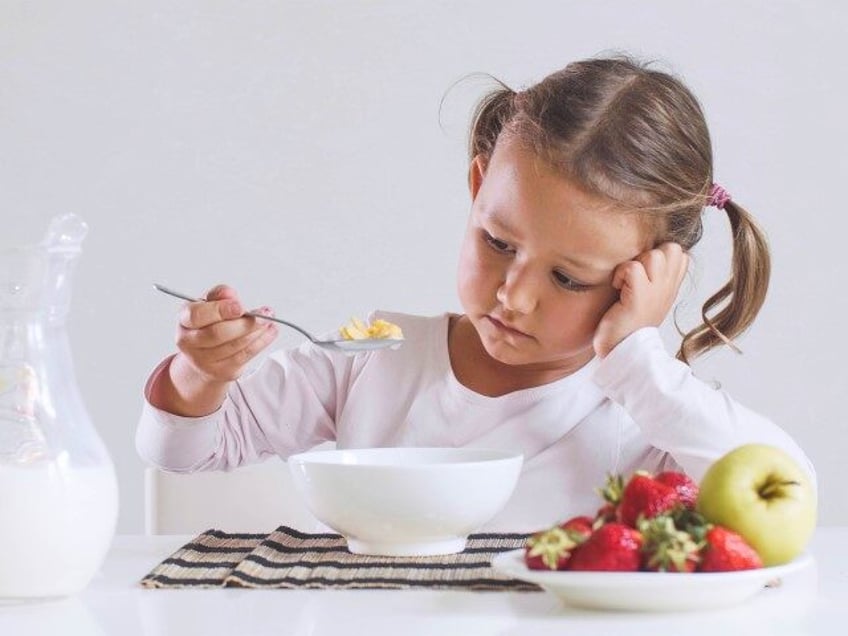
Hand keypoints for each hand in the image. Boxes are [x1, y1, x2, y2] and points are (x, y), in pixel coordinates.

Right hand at [174, 284, 278, 383]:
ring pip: (234, 346)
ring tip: (269, 320)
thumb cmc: (207, 325)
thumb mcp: (209, 304)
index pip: (198, 315)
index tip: (240, 306)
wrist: (202, 357)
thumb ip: (219, 296)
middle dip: (245, 323)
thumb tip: (229, 294)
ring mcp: (204, 360)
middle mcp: (190, 342)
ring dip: (256, 332)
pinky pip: (244, 356)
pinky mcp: (221, 371)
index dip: (220, 310)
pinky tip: (269, 332)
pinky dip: (261, 342)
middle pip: (219, 333)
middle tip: (265, 313)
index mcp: (185, 320)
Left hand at [593, 243, 687, 357]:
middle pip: (671, 248)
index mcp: (671, 287)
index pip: (678, 252)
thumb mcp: (647, 297)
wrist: (621, 351)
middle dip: (649, 254)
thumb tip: (645, 253)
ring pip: (653, 255)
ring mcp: (657, 293)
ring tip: (624, 283)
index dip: (659, 254)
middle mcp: (668, 288)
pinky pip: (632, 268)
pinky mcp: (639, 298)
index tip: (643, 273)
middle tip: (634, 275)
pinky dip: (620, 274)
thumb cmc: (626, 322)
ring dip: (633, 263)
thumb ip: (653, 276)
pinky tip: (617, 289)